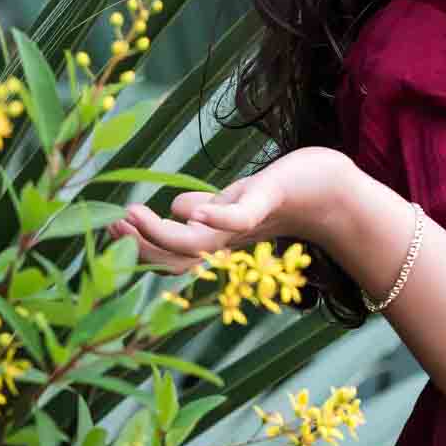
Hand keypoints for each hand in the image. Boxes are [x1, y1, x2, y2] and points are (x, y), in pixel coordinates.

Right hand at [105, 145, 355, 273]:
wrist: (336, 190)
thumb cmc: (287, 193)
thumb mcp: (238, 199)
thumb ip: (210, 207)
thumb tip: (177, 208)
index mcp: (220, 238)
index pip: (172, 252)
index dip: (140, 246)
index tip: (110, 228)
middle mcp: (230, 238)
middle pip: (178, 255)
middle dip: (141, 245)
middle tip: (113, 224)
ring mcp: (248, 221)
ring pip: (199, 241)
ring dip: (163, 233)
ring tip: (133, 213)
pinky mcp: (269, 199)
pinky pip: (240, 216)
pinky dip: (216, 218)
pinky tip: (189, 210)